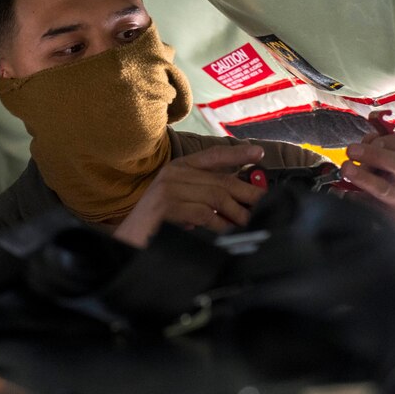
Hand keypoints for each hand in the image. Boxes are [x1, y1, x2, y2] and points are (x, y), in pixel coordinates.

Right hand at [113, 144, 266, 247]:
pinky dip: (219, 225)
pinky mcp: (166, 205)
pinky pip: (203, 213)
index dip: (236, 153)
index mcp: (177, 169)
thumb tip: (239, 199)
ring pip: (215, 196)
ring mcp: (168, 188)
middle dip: (246, 193)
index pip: (212, 156)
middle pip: (220, 180)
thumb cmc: (157, 224)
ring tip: (248, 225)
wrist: (129, 240)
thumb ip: (204, 195)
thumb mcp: (181, 201)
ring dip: (236, 213)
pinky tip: (227, 232)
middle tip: (265, 205)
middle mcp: (172, 174)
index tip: (258, 153)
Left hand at [340, 132, 394, 229]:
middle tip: (350, 150)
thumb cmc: (387, 187)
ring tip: (345, 169)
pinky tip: (342, 196)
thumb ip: (378, 149)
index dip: (394, 139)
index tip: (373, 140)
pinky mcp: (386, 222)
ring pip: (384, 189)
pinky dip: (353, 200)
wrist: (392, 228)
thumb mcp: (386, 166)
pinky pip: (368, 210)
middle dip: (373, 154)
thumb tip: (368, 139)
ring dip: (361, 177)